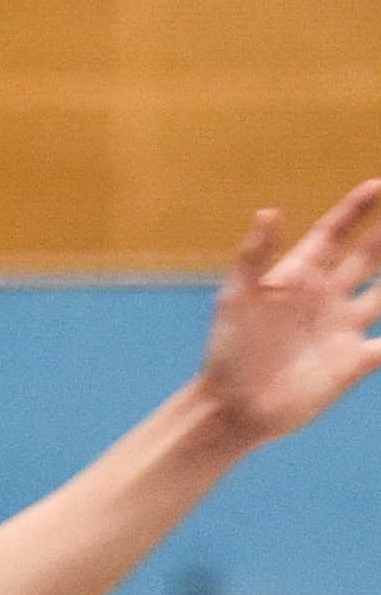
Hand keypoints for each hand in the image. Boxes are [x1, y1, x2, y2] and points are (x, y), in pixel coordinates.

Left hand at [197, 182, 380, 445]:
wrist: (231, 408)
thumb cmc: (227, 351)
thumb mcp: (236, 299)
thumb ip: (254, 256)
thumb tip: (269, 211)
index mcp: (299, 277)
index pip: (334, 234)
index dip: (356, 210)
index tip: (378, 185)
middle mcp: (326, 297)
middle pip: (370, 256)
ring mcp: (342, 327)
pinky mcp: (353, 361)